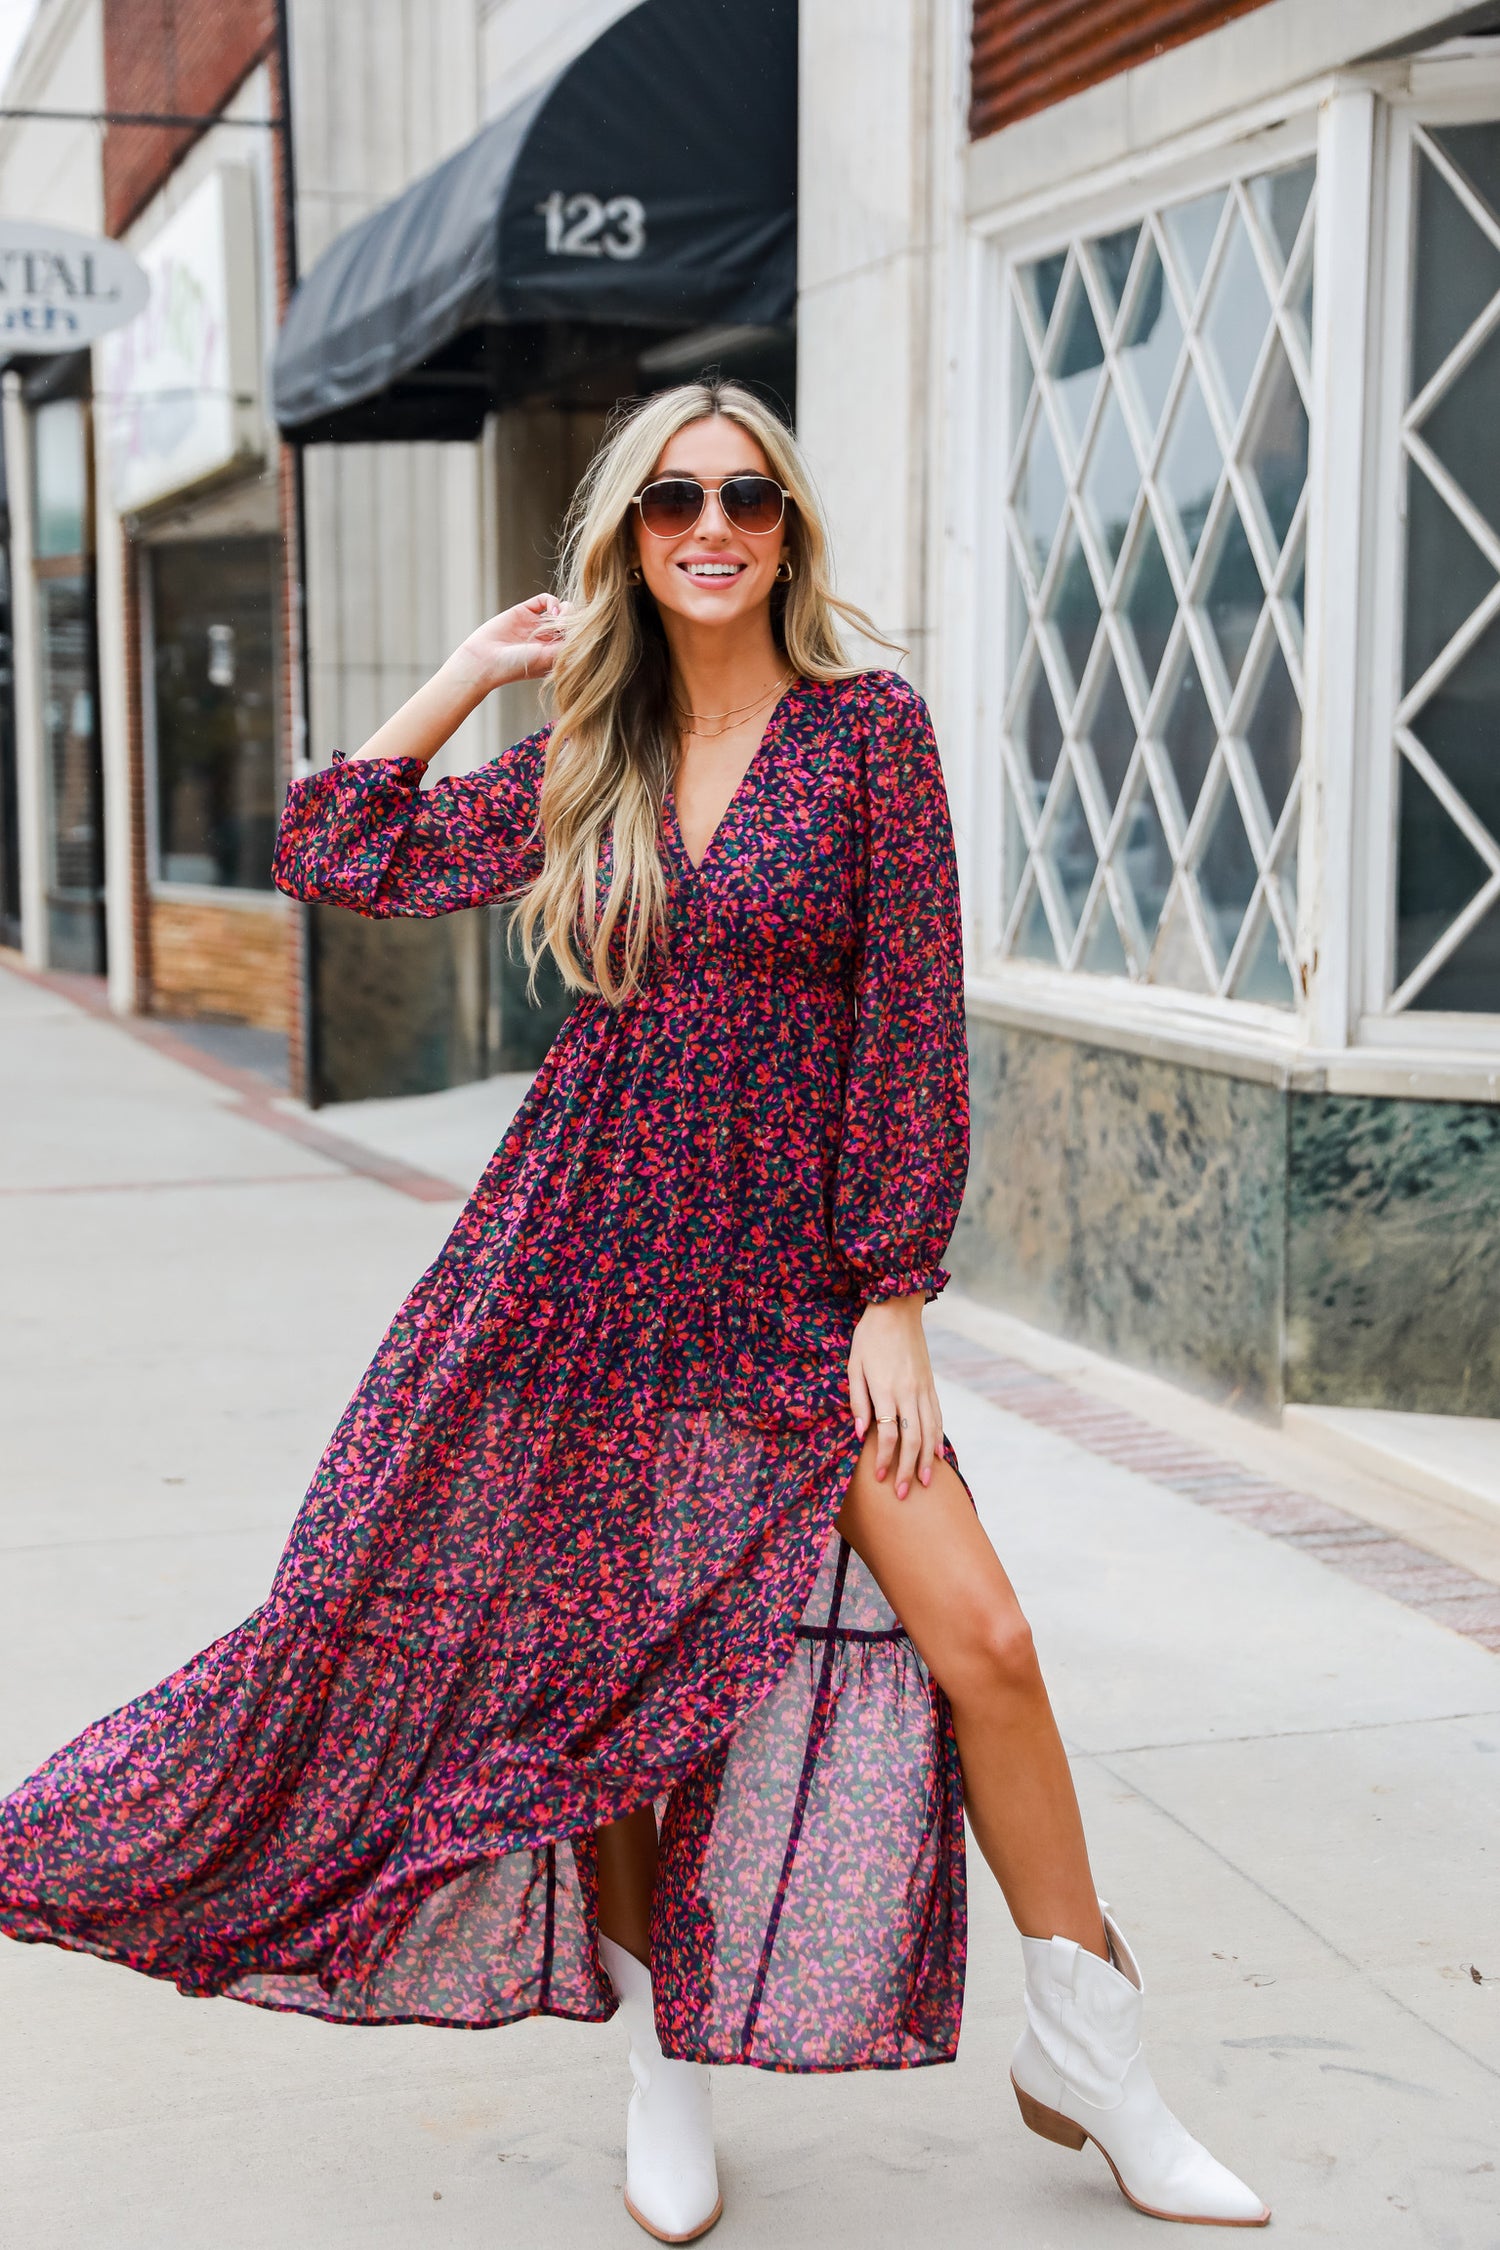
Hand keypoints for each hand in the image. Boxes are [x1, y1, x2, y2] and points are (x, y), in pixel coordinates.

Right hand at [450, 594, 570, 693]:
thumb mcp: (548, 659)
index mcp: (555, 653)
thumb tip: (586, 633)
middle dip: (575, 620)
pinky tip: (552, 610)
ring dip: (566, 610)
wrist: (485, 660)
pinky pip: (544, 599)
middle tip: (569, 625)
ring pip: (560, 609)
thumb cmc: (517, 667)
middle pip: (571, 622)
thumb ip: (568, 646)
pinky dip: (552, 600)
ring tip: (560, 619)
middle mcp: (547, 638)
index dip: (582, 632)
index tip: (582, 634)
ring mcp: (536, 624)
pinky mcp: (524, 611)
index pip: (577, 638)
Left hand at [847, 1294, 943, 1499]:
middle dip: (908, 1469)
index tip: (880, 1479)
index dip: (885, 1460)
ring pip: (929, 1432)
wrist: (897, 1308)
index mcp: (886, 1389)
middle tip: (904, 1494)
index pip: (888, 1434)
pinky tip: (937, 1454)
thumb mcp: (854, 1366)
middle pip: (912, 1440)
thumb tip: (860, 1435)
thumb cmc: (869, 1337)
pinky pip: (937, 1417)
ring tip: (926, 1483)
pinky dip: (938, 1438)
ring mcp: (923, 1389)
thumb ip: (857, 1401)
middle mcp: (908, 1392)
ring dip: (927, 1460)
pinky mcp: (931, 1385)